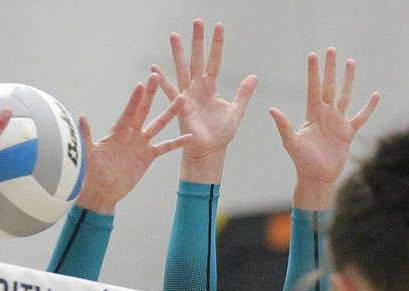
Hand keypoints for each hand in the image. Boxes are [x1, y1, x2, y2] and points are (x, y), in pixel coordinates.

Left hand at [74, 75, 191, 214]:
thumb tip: (81, 118)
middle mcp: (131, 134)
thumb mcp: (88, 153)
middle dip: (150, 94)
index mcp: (117, 132)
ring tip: (181, 100)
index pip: (128, 112)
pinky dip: (176, 142)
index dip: (135, 99)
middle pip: (143, 110)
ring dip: (169, 113)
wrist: (102, 190)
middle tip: (156, 77)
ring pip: (158, 125)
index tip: (140, 84)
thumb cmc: (91, 172)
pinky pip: (164, 147)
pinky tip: (189, 137)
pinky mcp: (147, 156)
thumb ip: (87, 135)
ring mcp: (140, 144)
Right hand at [152, 19, 256, 182]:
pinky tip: (154, 68)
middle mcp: (198, 87)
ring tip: (175, 35)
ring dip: (179, 53)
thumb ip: (243, 93)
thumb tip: (253, 76)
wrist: (210, 150)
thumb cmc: (221, 134)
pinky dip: (161, 80)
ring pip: (183, 69)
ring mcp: (188, 95)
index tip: (218, 26)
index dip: (217, 44)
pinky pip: (170, 91)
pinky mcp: (181, 106)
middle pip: (198, 59)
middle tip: (197, 22)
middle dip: (198, 41)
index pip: (215, 60)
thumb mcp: (236, 111)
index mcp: (211, 87)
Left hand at [270, 48, 379, 209]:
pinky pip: (360, 116)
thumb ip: (283, 125)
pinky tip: (375, 95)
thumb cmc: (302, 162)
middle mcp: (325, 114)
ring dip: (348, 80)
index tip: (313, 55)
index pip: (314, 88)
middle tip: (331, 50)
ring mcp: (337, 122)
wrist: (317, 177)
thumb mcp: (291, 143)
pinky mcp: (347, 133)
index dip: (313, 72)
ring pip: (344, 96)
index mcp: (312, 114)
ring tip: (351, 62)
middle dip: (330, 68)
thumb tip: (271, 109)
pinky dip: (368, 107)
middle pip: (329, 86)